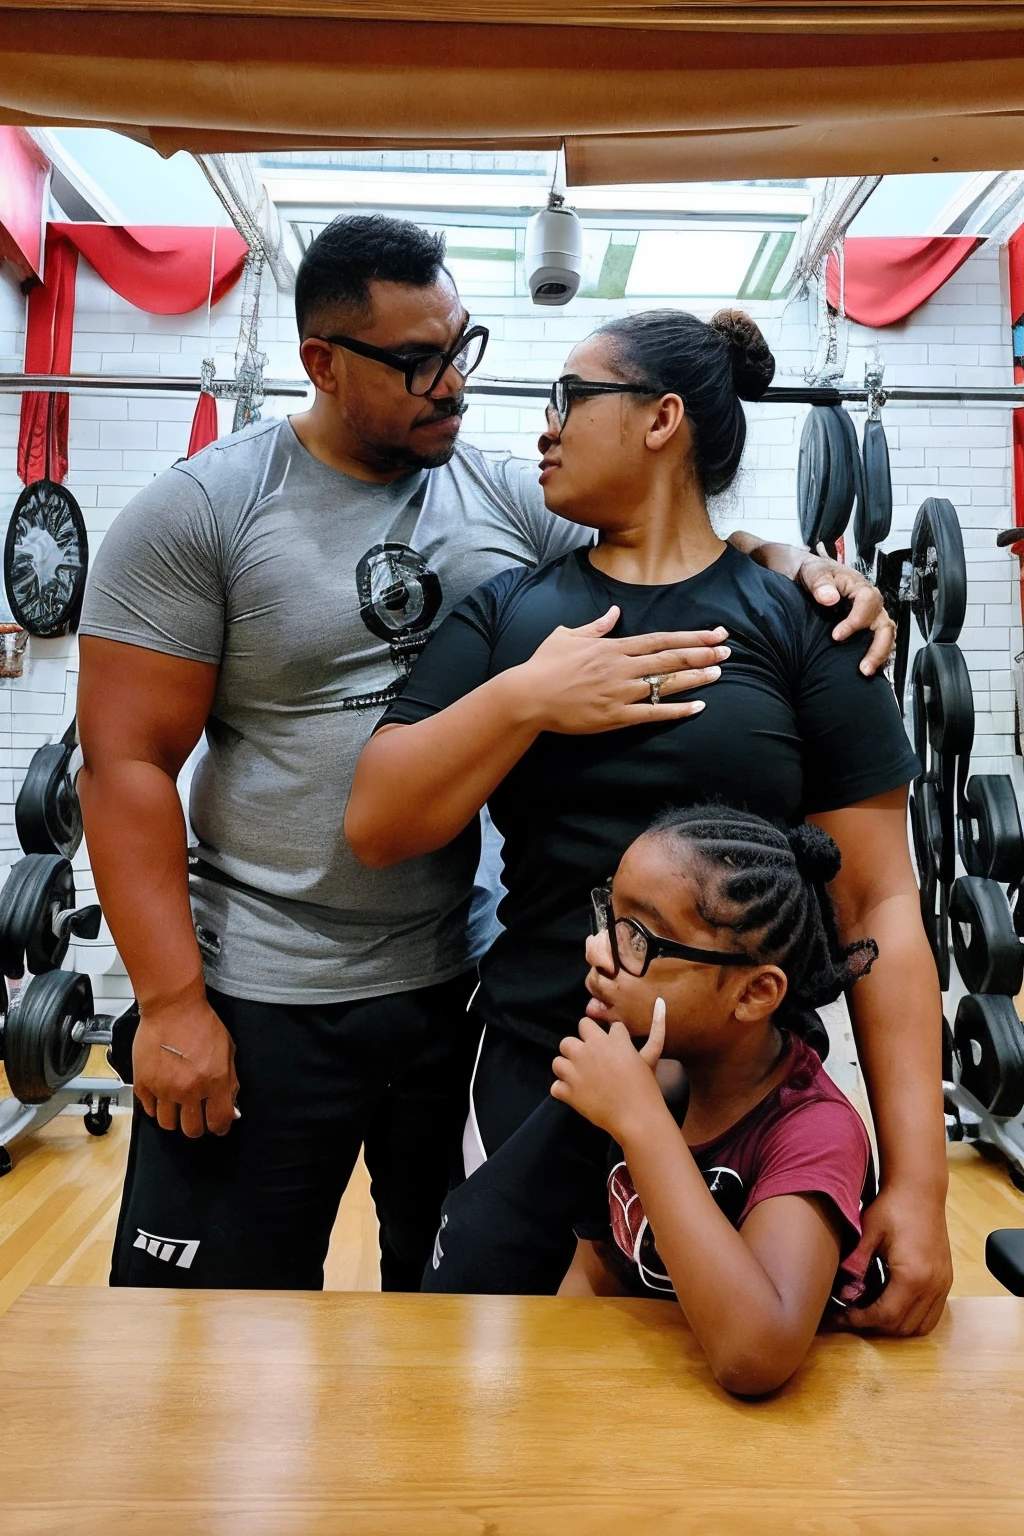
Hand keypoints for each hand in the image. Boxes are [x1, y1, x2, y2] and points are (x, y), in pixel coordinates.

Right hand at [133, 994, 239, 1137]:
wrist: (172, 1007)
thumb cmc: (201, 1023)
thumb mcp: (228, 1050)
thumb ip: (230, 1081)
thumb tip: (230, 1106)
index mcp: (214, 1081)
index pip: (219, 1121)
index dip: (220, 1127)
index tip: (217, 1125)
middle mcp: (188, 1089)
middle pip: (191, 1130)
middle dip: (196, 1126)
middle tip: (197, 1116)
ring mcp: (164, 1088)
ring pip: (167, 1124)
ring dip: (174, 1119)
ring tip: (178, 1107)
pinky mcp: (144, 1082)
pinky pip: (148, 1109)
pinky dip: (155, 1107)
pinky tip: (162, 1096)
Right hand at [512, 608, 729, 734]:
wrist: (529, 696)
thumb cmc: (544, 665)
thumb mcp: (567, 636)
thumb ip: (597, 626)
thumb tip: (615, 613)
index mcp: (613, 647)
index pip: (661, 639)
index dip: (691, 636)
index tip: (714, 633)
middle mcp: (623, 667)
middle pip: (671, 658)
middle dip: (702, 653)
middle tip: (728, 651)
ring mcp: (621, 692)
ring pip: (666, 683)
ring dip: (695, 677)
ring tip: (719, 673)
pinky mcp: (616, 716)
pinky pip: (653, 713)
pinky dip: (677, 710)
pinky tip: (697, 706)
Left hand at [551, 998, 666, 1139]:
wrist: (638, 1118)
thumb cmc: (646, 1087)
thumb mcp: (651, 1056)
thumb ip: (657, 1029)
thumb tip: (660, 1001)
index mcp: (612, 1039)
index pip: (606, 1026)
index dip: (612, 1039)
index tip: (617, 1054)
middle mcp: (590, 1049)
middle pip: (578, 1032)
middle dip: (585, 1043)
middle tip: (596, 1062)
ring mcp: (576, 1070)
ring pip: (559, 1059)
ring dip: (567, 1067)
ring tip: (582, 1079)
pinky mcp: (568, 1091)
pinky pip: (555, 1086)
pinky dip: (563, 1092)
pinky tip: (577, 1095)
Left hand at [798, 551, 895, 676]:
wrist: (812, 576)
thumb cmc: (815, 573)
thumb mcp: (814, 572)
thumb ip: (820, 584)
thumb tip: (828, 598)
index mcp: (861, 588)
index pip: (868, 604)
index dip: (855, 622)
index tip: (836, 636)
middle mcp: (872, 603)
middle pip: (885, 625)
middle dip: (877, 648)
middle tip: (863, 667)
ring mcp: (872, 616)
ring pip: (886, 636)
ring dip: (879, 655)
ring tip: (865, 672)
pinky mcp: (867, 628)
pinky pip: (879, 642)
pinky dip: (877, 655)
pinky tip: (865, 669)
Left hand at [835, 1182, 951, 1334]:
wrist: (920, 1189)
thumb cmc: (893, 1207)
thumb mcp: (868, 1232)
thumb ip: (857, 1264)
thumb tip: (844, 1292)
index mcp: (912, 1276)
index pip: (886, 1316)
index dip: (861, 1320)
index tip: (843, 1315)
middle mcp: (933, 1285)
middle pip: (903, 1327)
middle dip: (875, 1325)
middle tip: (853, 1313)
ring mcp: (943, 1284)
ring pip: (920, 1326)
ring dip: (895, 1326)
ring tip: (872, 1311)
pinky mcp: (946, 1279)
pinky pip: (933, 1314)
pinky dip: (913, 1318)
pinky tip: (894, 1305)